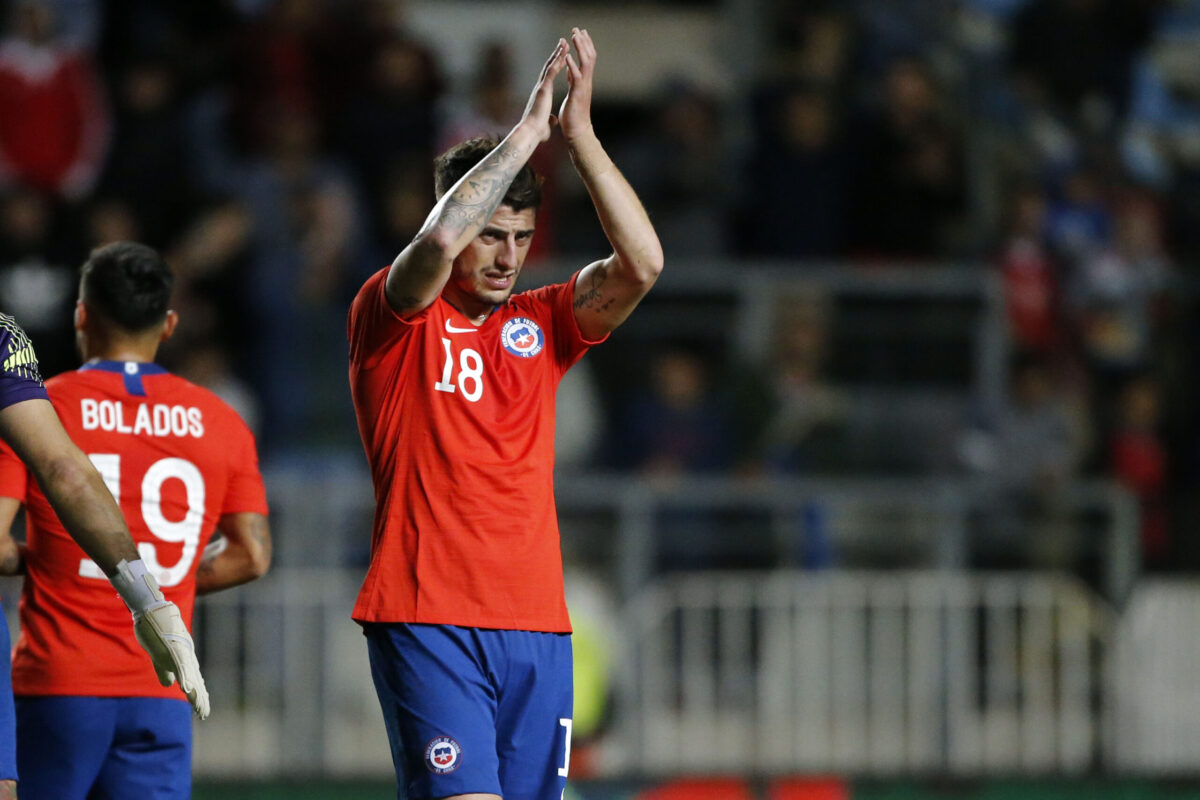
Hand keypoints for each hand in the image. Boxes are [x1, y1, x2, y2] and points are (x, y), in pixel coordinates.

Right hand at [133, 601, 211, 718]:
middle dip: (199, 698)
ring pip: (190, 676)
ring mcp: (180, 652)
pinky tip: (187, 689)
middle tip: (205, 714)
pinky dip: (184, 677)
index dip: (197, 695)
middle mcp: (186, 656)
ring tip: (201, 708)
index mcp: (183, 658)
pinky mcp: (172, 648)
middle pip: (195, 681)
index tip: (202, 710)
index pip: (193, 680)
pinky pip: (179, 664)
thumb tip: (169, 685)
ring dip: (195, 692)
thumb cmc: (156, 630)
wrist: (151, 610)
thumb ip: (164, 670)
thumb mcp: (160, 654)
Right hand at [518, 38, 568, 141]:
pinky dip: (556, 63)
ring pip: (550, 66)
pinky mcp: (543, 90)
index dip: (556, 65)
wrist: (531, 133)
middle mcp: (541, 87)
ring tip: (564, 42)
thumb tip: (552, 120)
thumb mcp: (546, 123)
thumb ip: (549, 119)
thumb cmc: (536, 130)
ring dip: (557, 54)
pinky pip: (550, 73)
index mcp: (543, 93)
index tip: (562, 56)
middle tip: (563, 42)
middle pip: (549, 66)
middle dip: (557, 54)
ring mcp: (541, 87)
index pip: (550, 75)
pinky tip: (562, 54)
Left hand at [559, 28, 595, 142]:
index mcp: (583, 81)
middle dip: (583, 42)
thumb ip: (573, 81)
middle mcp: (586, 82)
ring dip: (580, 49)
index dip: (583, 45)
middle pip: (588, 57)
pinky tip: (568, 57)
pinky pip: (577, 78)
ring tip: (574, 36)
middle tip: (577, 28)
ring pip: (585, 64)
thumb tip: (571, 71)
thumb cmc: (574, 116)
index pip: (586, 59)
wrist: (577, 132)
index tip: (579, 32)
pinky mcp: (577, 94)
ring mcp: (583, 88)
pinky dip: (573, 66)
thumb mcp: (573, 94)